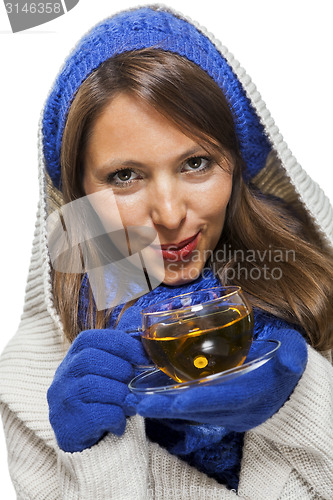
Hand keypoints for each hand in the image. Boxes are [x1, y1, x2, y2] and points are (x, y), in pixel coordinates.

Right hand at [47, 329, 148, 451]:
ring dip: (120, 394)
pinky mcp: (68, 425)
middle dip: (120, 369)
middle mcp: (63, 374)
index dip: (121, 344)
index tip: (143, 356)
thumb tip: (145, 336)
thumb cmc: (103, 396)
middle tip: (133, 382)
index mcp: (74, 355)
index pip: (92, 339)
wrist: (84, 440)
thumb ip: (122, 353)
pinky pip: (98, 415)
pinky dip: (116, 417)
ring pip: (93, 386)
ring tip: (129, 403)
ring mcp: (62, 399)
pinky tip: (119, 422)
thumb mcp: (108, 370)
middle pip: (89, 359)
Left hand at [136, 328, 307, 430]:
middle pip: (198, 410)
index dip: (197, 400)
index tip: (172, 400)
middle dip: (167, 407)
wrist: (288, 386)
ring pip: (191, 412)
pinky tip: (152, 396)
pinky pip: (192, 409)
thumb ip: (292, 356)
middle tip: (137, 402)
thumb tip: (291, 362)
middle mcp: (237, 410)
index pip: (221, 399)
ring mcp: (227, 413)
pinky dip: (172, 404)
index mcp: (252, 395)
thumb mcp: (292, 352)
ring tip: (135, 400)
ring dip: (163, 407)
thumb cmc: (285, 362)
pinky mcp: (219, 410)